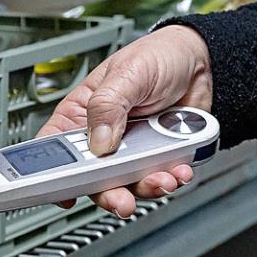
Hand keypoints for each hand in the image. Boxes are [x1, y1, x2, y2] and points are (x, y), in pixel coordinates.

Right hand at [39, 24, 214, 217]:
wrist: (202, 62)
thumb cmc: (159, 55)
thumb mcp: (129, 73)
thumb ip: (108, 104)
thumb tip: (99, 141)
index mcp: (84, 113)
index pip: (57, 146)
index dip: (53, 173)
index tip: (63, 193)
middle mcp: (106, 136)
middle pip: (95, 177)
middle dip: (111, 192)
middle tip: (122, 201)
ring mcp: (134, 150)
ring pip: (131, 183)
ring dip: (147, 187)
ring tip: (163, 179)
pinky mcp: (160, 157)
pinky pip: (162, 177)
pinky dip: (172, 178)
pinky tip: (180, 170)